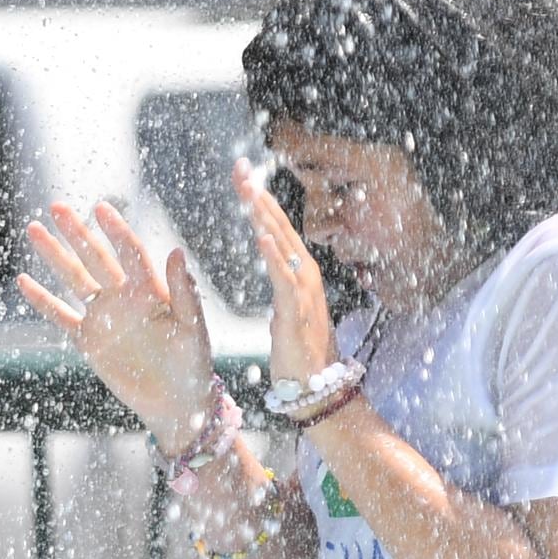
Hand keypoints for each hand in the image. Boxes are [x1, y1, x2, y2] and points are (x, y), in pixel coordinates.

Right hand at [16, 201, 216, 448]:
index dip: (115, 231)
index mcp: (150, 290)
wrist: (176, 401)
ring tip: (34, 229)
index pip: (129, 252)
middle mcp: (124, 297)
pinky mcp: (89, 340)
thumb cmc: (193, 364)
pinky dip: (43, 300)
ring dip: (54, 256)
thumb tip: (176, 251)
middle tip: (57, 207)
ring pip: (74, 279)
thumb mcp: (193, 328)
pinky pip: (61, 316)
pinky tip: (24, 281)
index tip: (100, 208)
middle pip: (95, 257)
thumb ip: (184, 291)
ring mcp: (104, 316)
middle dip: (76, 232)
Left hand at [232, 158, 345, 391]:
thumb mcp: (287, 312)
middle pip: (278, 227)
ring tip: (248, 191)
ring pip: (282, 245)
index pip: (276, 228)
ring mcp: (303, 291)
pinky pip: (285, 279)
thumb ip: (282, 288)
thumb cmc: (300, 354)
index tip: (242, 175)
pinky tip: (262, 237)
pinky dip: (275, 256)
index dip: (259, 200)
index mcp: (299, 273)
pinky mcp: (297, 312)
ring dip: (264, 217)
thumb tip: (276, 270)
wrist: (318, 390)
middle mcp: (304, 275)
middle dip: (258, 197)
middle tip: (239, 168)